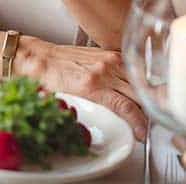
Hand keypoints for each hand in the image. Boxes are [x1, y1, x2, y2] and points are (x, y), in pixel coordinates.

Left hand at [20, 37, 146, 139]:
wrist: (40, 58)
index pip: (127, 107)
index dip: (139, 124)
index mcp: (91, 86)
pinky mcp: (107, 53)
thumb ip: (90, 116)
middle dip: (145, 112)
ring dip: (143, 95)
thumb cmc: (49, 80)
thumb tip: (104, 131)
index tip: (140, 133)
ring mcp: (107, 59)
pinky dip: (135, 79)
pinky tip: (133, 89)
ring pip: (138, 80)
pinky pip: (130, 67)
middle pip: (138, 94)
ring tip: (140, 108)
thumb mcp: (68, 105)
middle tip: (142, 123)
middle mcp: (103, 70)